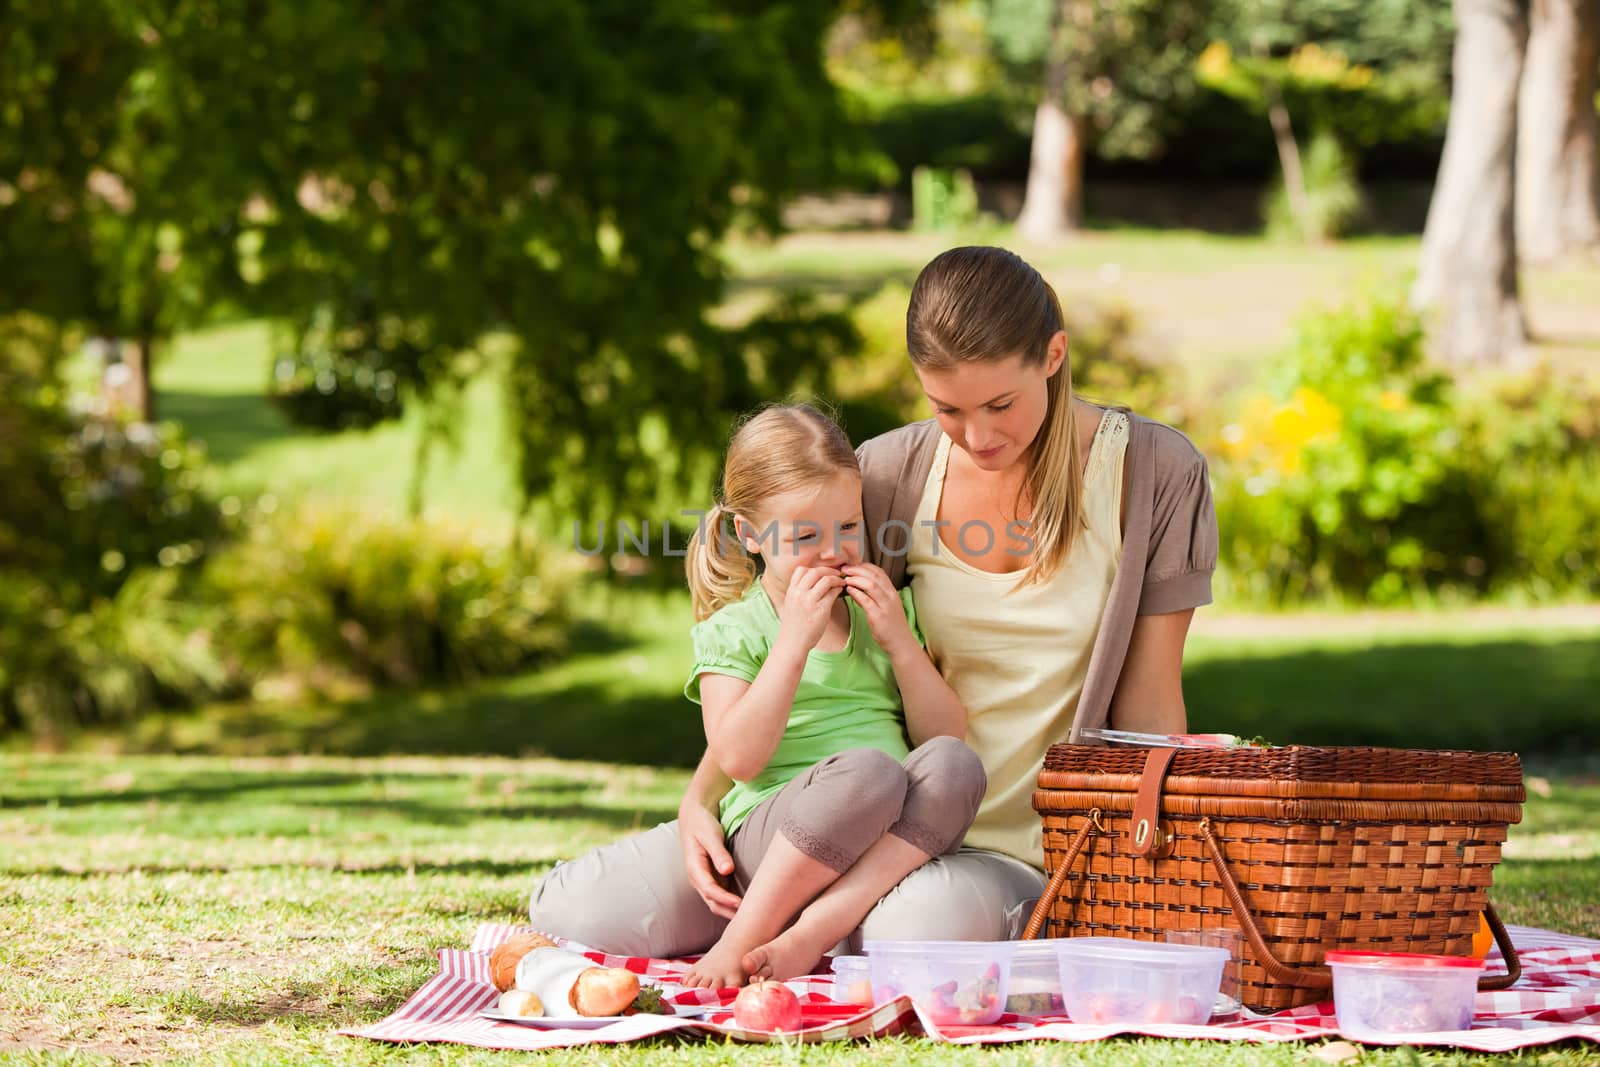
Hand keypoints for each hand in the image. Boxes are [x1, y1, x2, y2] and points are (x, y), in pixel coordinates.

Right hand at [680, 801, 740, 919]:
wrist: (694, 817)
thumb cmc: (702, 824)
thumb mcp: (710, 835)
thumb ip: (718, 853)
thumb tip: (727, 870)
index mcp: (694, 868)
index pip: (710, 890)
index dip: (725, 899)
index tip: (741, 904)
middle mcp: (697, 879)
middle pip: (713, 902)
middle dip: (729, 912)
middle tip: (749, 919)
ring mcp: (704, 880)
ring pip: (716, 903)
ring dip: (730, 912)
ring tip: (750, 917)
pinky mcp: (712, 879)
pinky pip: (720, 897)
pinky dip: (731, 905)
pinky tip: (746, 907)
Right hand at [775, 565, 843, 652]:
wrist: (793, 642)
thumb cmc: (794, 625)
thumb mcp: (791, 604)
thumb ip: (799, 592)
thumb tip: (815, 582)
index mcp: (791, 591)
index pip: (801, 570)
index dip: (814, 568)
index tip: (822, 572)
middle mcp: (799, 593)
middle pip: (815, 572)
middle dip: (828, 570)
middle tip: (836, 573)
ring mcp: (809, 601)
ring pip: (826, 580)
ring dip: (836, 579)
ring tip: (841, 582)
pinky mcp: (820, 609)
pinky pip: (833, 593)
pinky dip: (838, 589)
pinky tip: (840, 591)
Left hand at [842, 563, 917, 659]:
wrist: (901, 643)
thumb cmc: (891, 625)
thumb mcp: (885, 606)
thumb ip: (873, 596)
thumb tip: (855, 587)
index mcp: (892, 592)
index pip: (879, 572)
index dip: (864, 566)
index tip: (852, 566)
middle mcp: (890, 596)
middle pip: (873, 575)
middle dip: (857, 569)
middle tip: (844, 569)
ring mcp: (885, 606)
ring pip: (871, 585)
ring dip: (856, 579)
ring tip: (845, 579)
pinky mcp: (879, 616)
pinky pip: (866, 600)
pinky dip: (856, 593)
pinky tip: (849, 590)